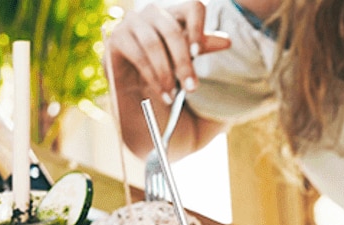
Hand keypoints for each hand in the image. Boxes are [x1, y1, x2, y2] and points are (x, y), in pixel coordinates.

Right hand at [106, 0, 232, 104]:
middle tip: (191, 88)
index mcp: (176, 11)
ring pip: (153, 44)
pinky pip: (137, 55)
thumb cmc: (165, 63)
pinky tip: (161, 92)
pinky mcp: (117, 36)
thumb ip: (202, 46)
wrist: (133, 80)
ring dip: (166, 73)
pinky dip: (151, 76)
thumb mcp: (186, 56)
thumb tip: (227, 41)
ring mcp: (133, 21)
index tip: (199, 52)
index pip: (193, 7)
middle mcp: (154, 11)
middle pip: (173, 30)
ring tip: (173, 96)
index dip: (198, 28)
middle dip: (184, 62)